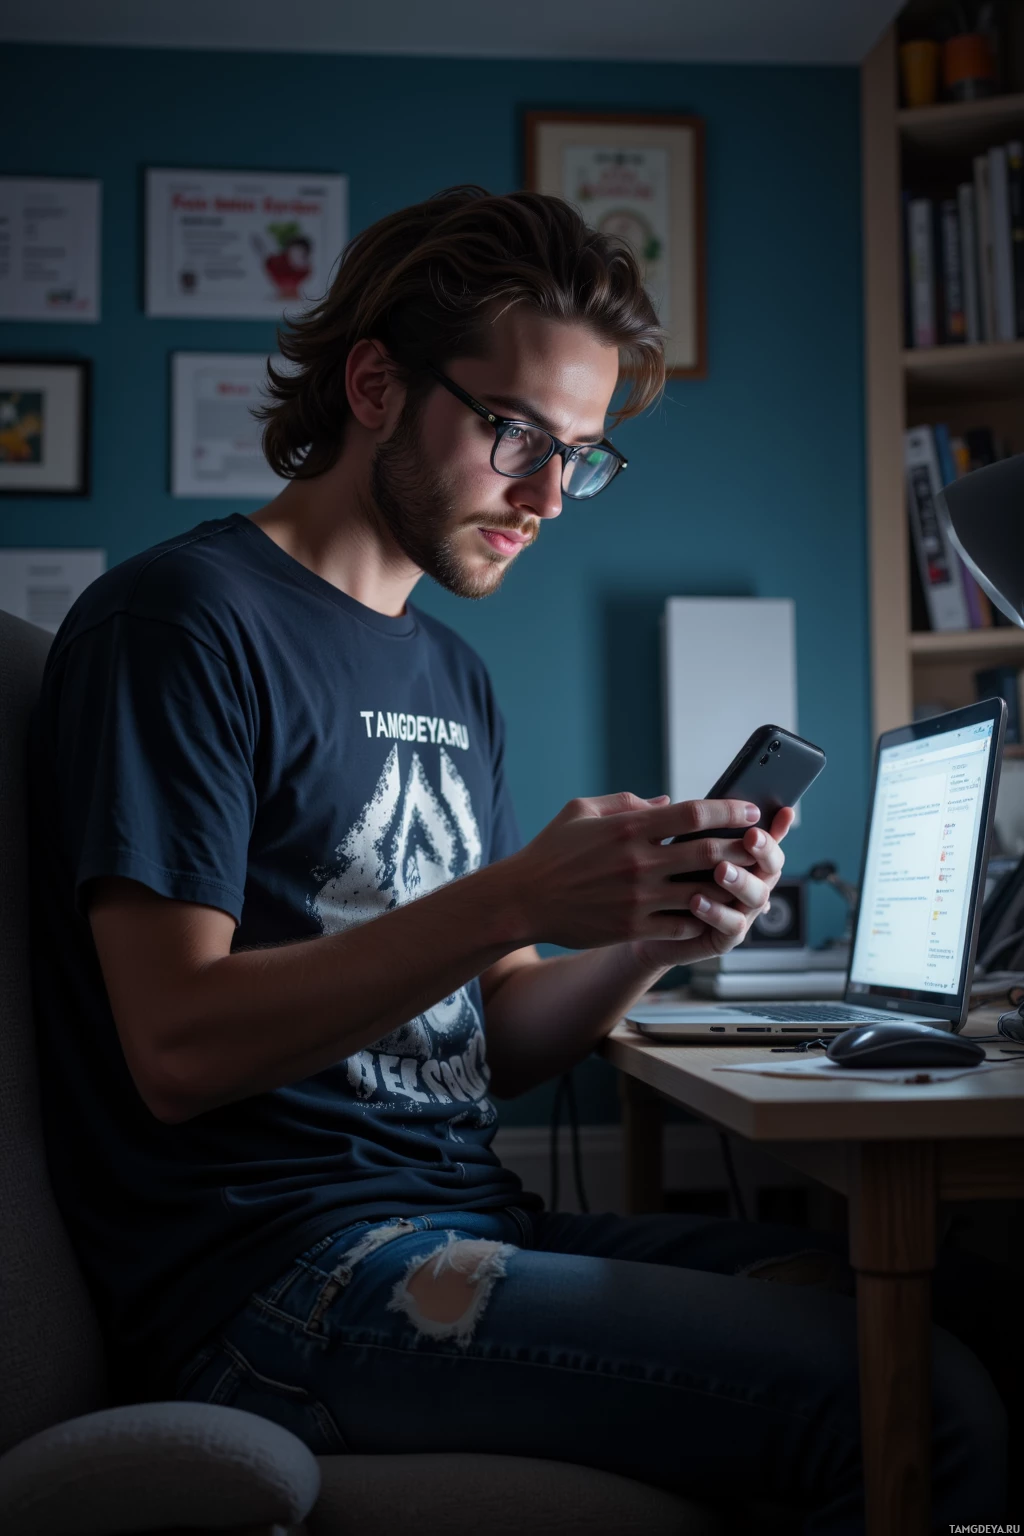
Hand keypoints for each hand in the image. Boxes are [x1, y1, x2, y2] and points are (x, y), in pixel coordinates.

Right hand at [505, 791, 776, 951]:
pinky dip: (703, 916)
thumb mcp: (582, 810)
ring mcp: (638, 897)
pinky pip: (682, 923)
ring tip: (749, 880)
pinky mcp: (633, 926)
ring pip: (702, 890)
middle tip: (762, 845)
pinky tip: (715, 910)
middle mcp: (638, 861)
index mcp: (629, 827)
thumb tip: (667, 801)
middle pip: (708, 852)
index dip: (729, 809)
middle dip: (742, 847)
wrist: (523, 900)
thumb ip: (627, 802)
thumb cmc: (551, 851)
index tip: (751, 809)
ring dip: (731, 885)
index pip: (693, 813)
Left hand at [628, 805, 795, 972]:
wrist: (643, 923)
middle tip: (750, 837)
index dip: (778, 826)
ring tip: (721, 870)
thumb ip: (668, 826)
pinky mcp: (724, 936)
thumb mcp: (664, 847)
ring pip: (757, 895)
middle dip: (765, 850)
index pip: (766, 838)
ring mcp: (740, 910)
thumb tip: (664, 800)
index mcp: (740, 856)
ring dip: (741, 881)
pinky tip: (697, 900)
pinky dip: (718, 912)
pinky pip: (731, 926)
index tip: (782, 811)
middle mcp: (747, 882)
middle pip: (771, 866)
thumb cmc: (658, 879)